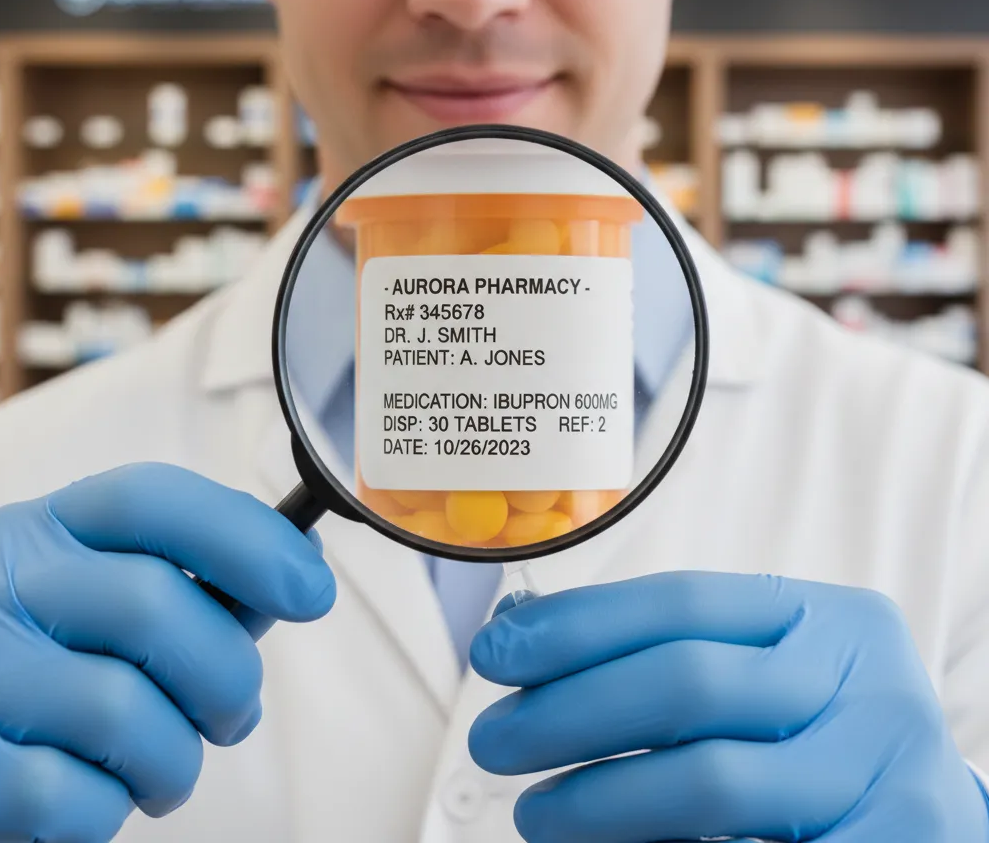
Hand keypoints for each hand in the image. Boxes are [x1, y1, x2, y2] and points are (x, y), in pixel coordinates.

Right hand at [0, 463, 334, 842]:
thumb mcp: (103, 598)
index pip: (151, 499)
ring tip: (162, 766)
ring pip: (124, 711)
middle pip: (156, 604)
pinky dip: (111, 809)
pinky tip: (95, 790)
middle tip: (234, 713)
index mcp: (47, 530)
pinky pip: (76, 797)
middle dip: (228, 674)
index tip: (309, 589)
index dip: (246, 537)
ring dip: (174, 758)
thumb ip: (196, 587)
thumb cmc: (48, 665)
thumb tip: (297, 578)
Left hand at [469, 572, 988, 842]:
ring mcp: (891, 772)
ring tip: (536, 813)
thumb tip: (518, 636)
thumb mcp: (760, 673)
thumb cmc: (816, 737)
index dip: (577, 624)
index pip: (680, 601)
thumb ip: (663, 653)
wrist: (925, 818)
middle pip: (686, 681)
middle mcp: (869, 682)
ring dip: (600, 799)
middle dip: (569, 710)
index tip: (496, 653)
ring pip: (711, 782)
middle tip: (494, 740)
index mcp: (827, 617)